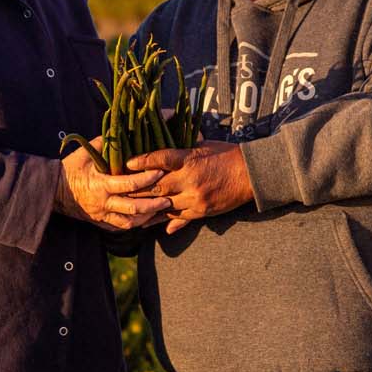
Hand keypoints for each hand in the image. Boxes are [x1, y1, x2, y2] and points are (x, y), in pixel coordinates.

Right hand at [56, 141, 170, 231]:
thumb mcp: (85, 153)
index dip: (146, 179)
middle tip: (169, 199)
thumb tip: (122, 128)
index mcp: (100, 185)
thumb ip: (105, 143)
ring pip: (130, 222)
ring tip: (162, 210)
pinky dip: (136, 223)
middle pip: (134, 208)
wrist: (54, 191)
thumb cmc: (71, 169)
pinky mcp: (102, 223)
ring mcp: (102, 215)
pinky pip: (122, 227)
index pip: (129, 184)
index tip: (160, 171)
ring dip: (148, 217)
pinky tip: (148, 217)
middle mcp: (103, 203)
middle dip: (154, 204)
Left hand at [126, 142, 253, 233]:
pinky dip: (162, 221)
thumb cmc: (226, 155)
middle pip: (157, 186)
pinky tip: (147, 223)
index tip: (127, 163)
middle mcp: (190, 179)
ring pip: (164, 205)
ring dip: (145, 208)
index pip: (161, 159)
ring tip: (128, 210)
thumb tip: (163, 153)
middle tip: (120, 190)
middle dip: (138, 189)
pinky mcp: (201, 211)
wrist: (251, 174)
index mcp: (189, 159)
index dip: (143, 161)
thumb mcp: (203, 147)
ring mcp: (195, 197)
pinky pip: (178, 218)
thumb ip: (181, 153)